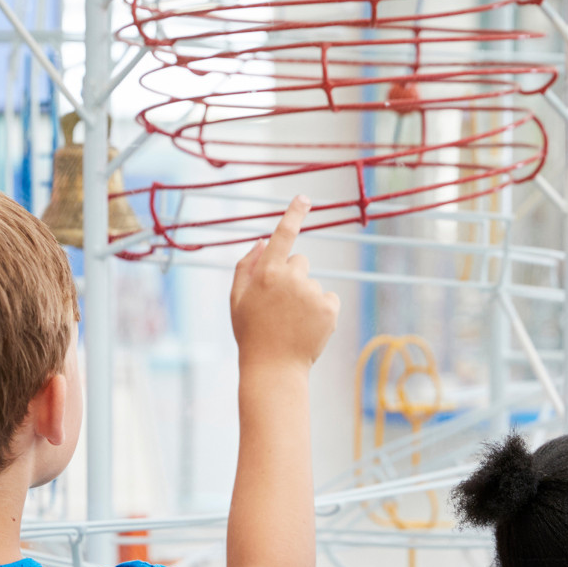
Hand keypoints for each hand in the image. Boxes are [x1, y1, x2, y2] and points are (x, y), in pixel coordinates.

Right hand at [229, 197, 339, 372]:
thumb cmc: (251, 333)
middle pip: (300, 262)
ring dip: (306, 297)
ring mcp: (312, 292)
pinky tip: (307, 326)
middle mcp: (291, 278)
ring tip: (292, 322)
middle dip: (293, 277)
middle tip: (280, 305)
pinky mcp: (330, 308)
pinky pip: (328, 298)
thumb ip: (246, 266)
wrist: (274, 368)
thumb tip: (263, 240)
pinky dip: (322, 310)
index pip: (283, 235)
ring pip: (313, 283)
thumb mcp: (237, 299)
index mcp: (266, 272)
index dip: (294, 213)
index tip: (305, 197)